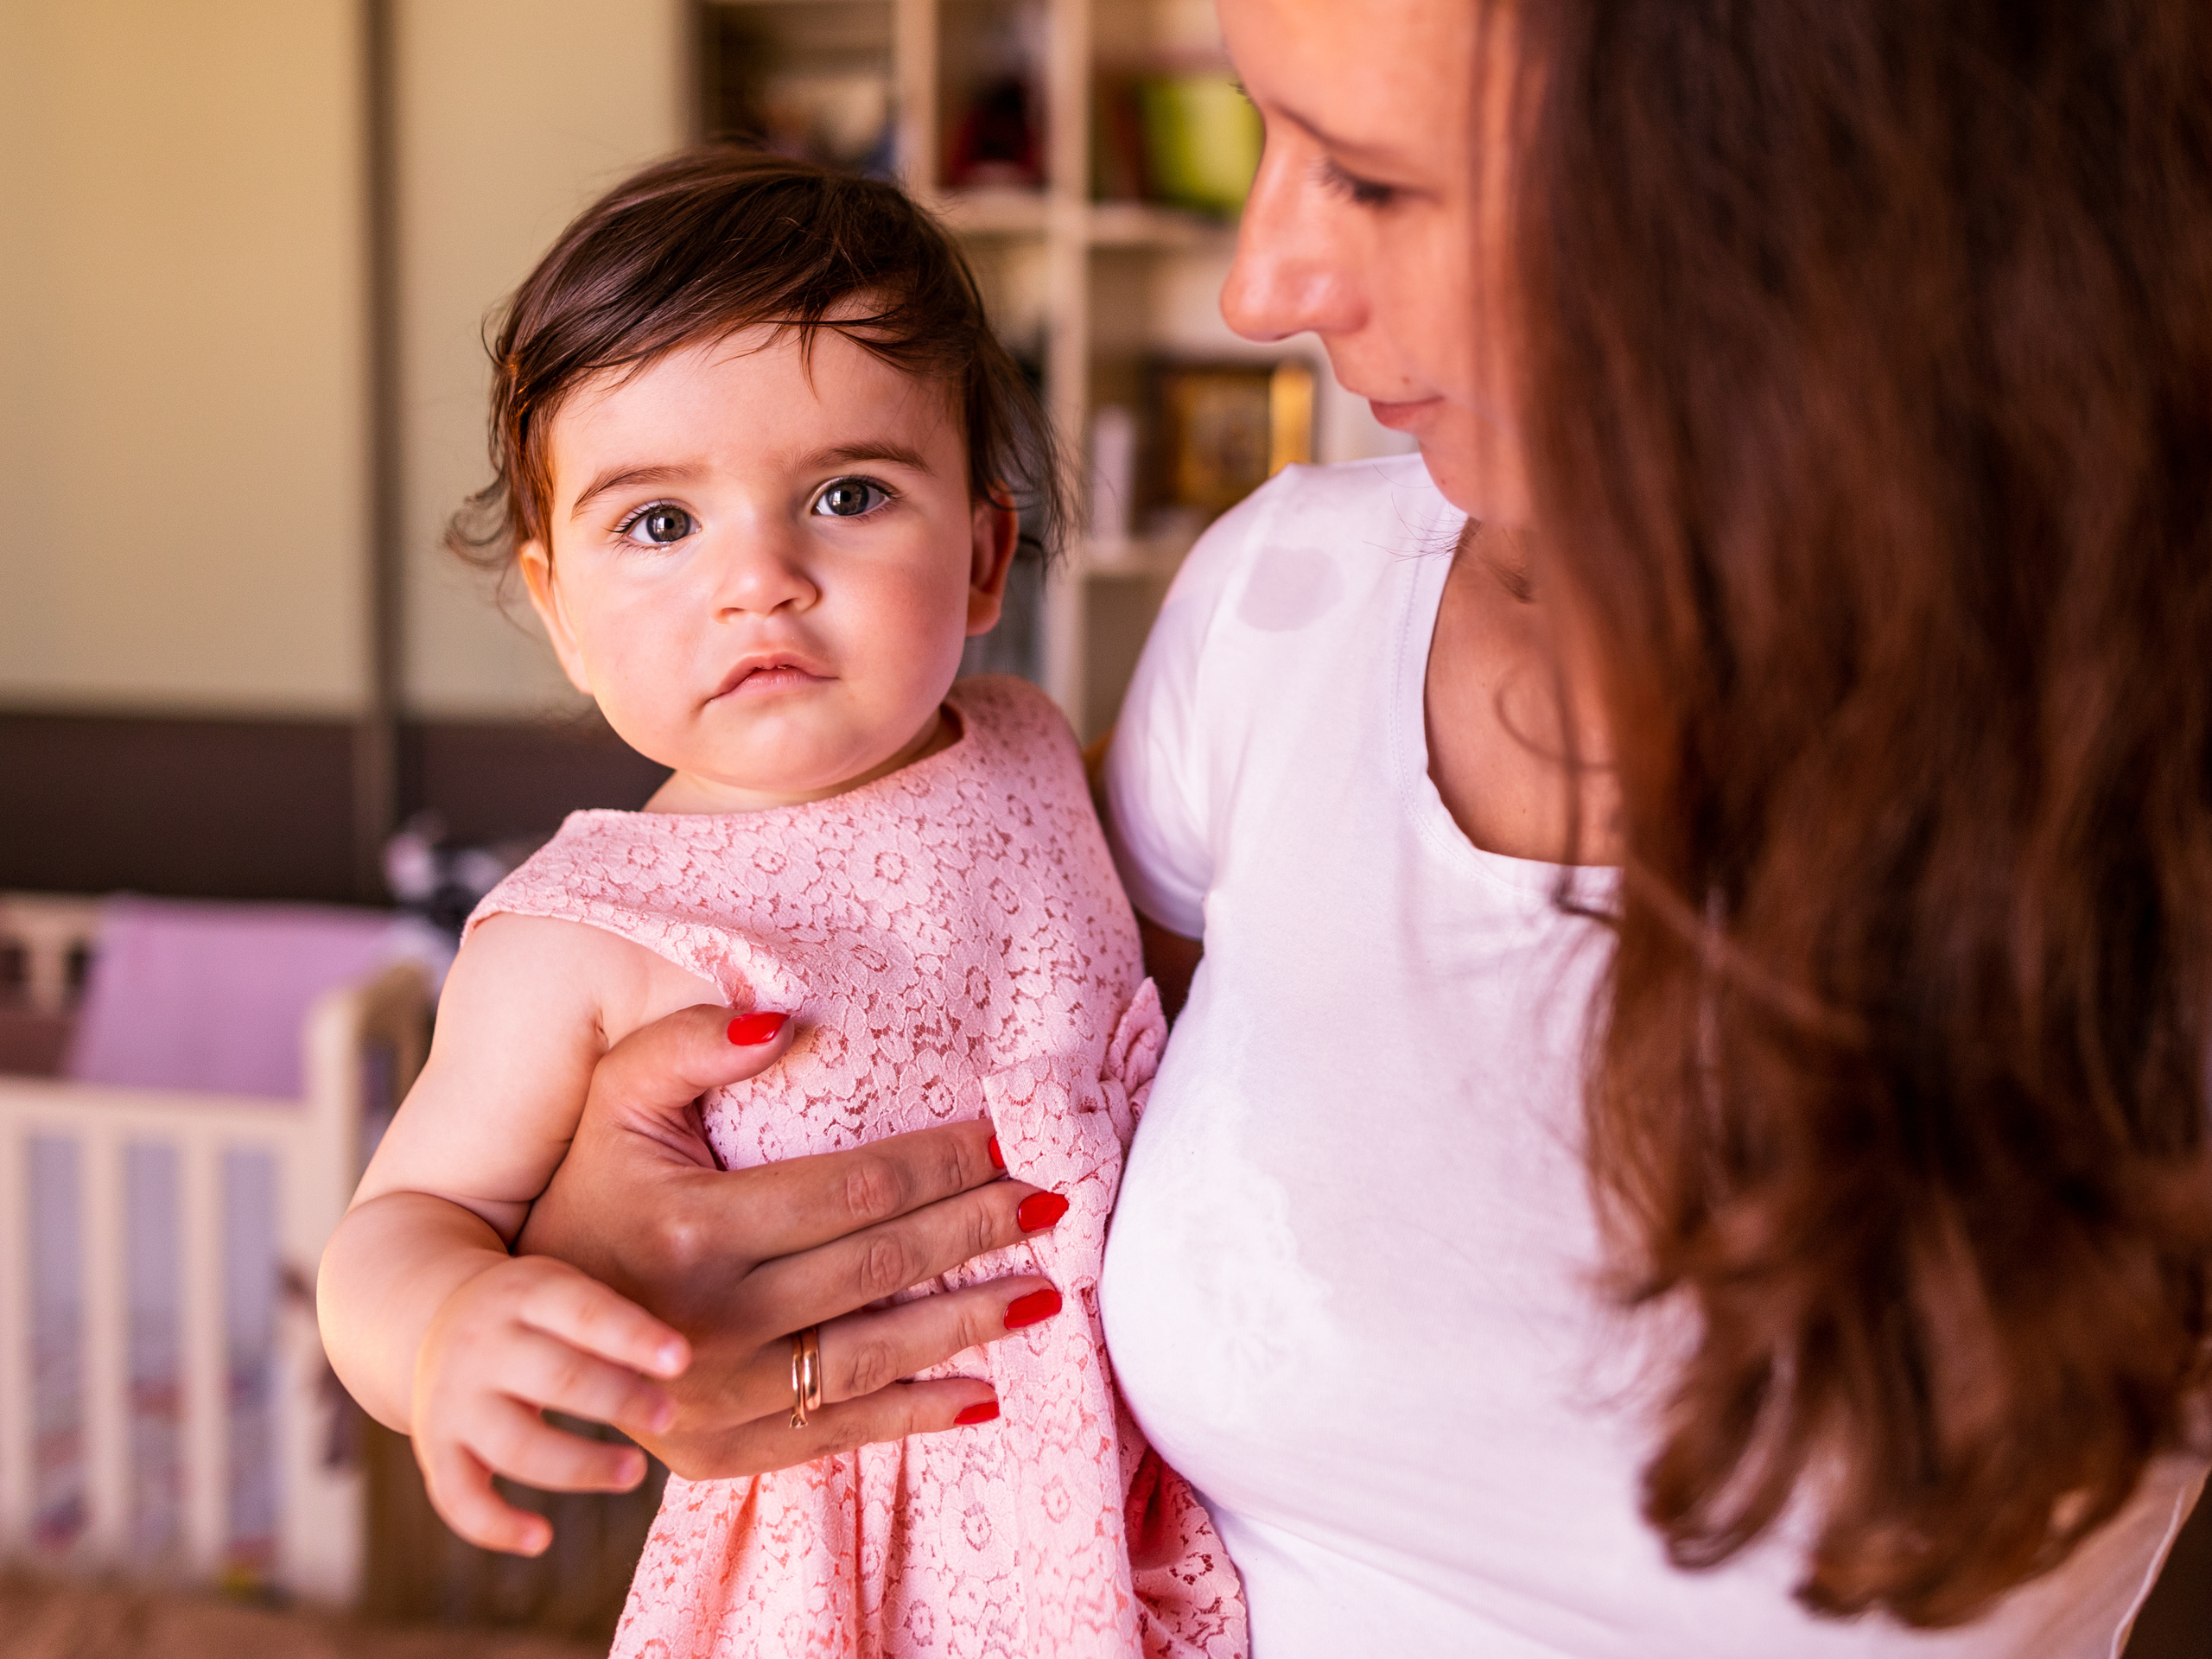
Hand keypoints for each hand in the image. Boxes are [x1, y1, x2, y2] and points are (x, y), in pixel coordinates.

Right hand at [411, 1252, 687, 1554]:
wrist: (431, 1315)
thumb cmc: (539, 1309)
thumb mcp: (567, 1286)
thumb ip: (620, 1314)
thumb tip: (713, 1349)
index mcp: (528, 1292)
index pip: (583, 1311)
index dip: (631, 1336)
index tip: (682, 1359)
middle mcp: (485, 1344)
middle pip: (554, 1377)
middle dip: (617, 1400)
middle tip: (672, 1416)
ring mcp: (455, 1400)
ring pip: (515, 1443)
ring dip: (577, 1465)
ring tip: (635, 1472)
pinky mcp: (436, 1450)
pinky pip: (457, 1497)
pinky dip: (495, 1525)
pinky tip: (540, 1540)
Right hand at [515, 1005, 1069, 1480]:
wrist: (510, 1327)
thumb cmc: (584, 1191)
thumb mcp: (614, 1102)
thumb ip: (686, 1047)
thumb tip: (784, 1021)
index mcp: (693, 1230)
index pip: (852, 1190)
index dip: (939, 1161)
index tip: (1006, 1138)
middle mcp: (710, 1322)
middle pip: (879, 1266)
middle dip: (976, 1228)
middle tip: (1053, 1201)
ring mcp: (718, 1396)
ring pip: (874, 1354)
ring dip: (968, 1323)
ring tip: (1044, 1291)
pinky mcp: (722, 1452)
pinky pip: (840, 1432)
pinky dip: (917, 1415)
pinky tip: (985, 1394)